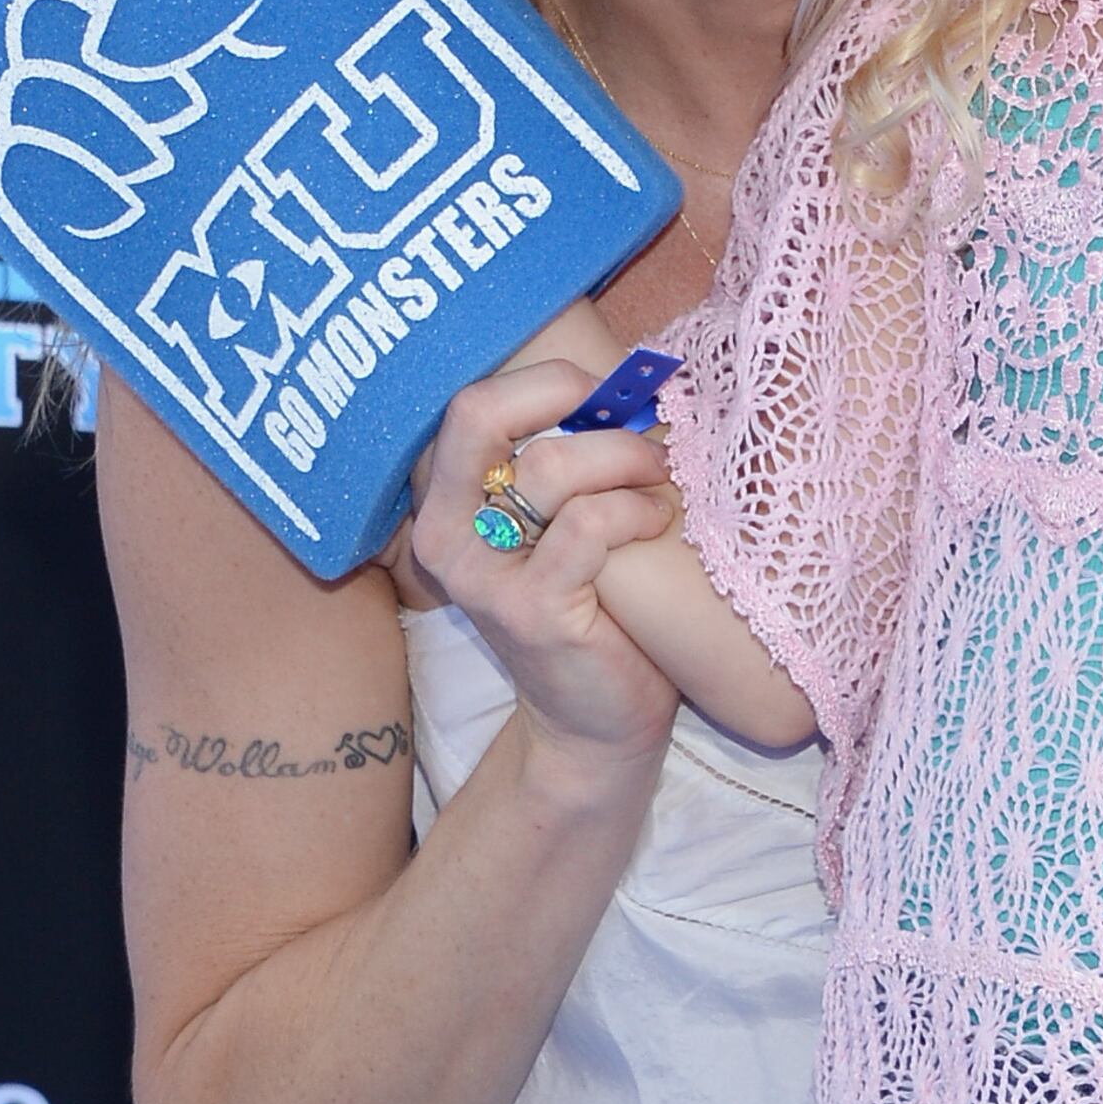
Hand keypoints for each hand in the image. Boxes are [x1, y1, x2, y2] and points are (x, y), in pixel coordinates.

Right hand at [402, 351, 687, 768]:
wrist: (596, 724)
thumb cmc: (593, 608)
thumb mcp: (558, 525)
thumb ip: (561, 462)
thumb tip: (625, 379)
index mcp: (446, 501)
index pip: (470, 402)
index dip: (547, 379)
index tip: (605, 391)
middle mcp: (445, 533)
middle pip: (477, 414)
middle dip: (567, 394)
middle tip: (629, 416)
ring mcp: (482, 574)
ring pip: (549, 465)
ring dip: (623, 459)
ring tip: (658, 479)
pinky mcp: (530, 610)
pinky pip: (587, 525)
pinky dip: (633, 510)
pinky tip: (654, 523)